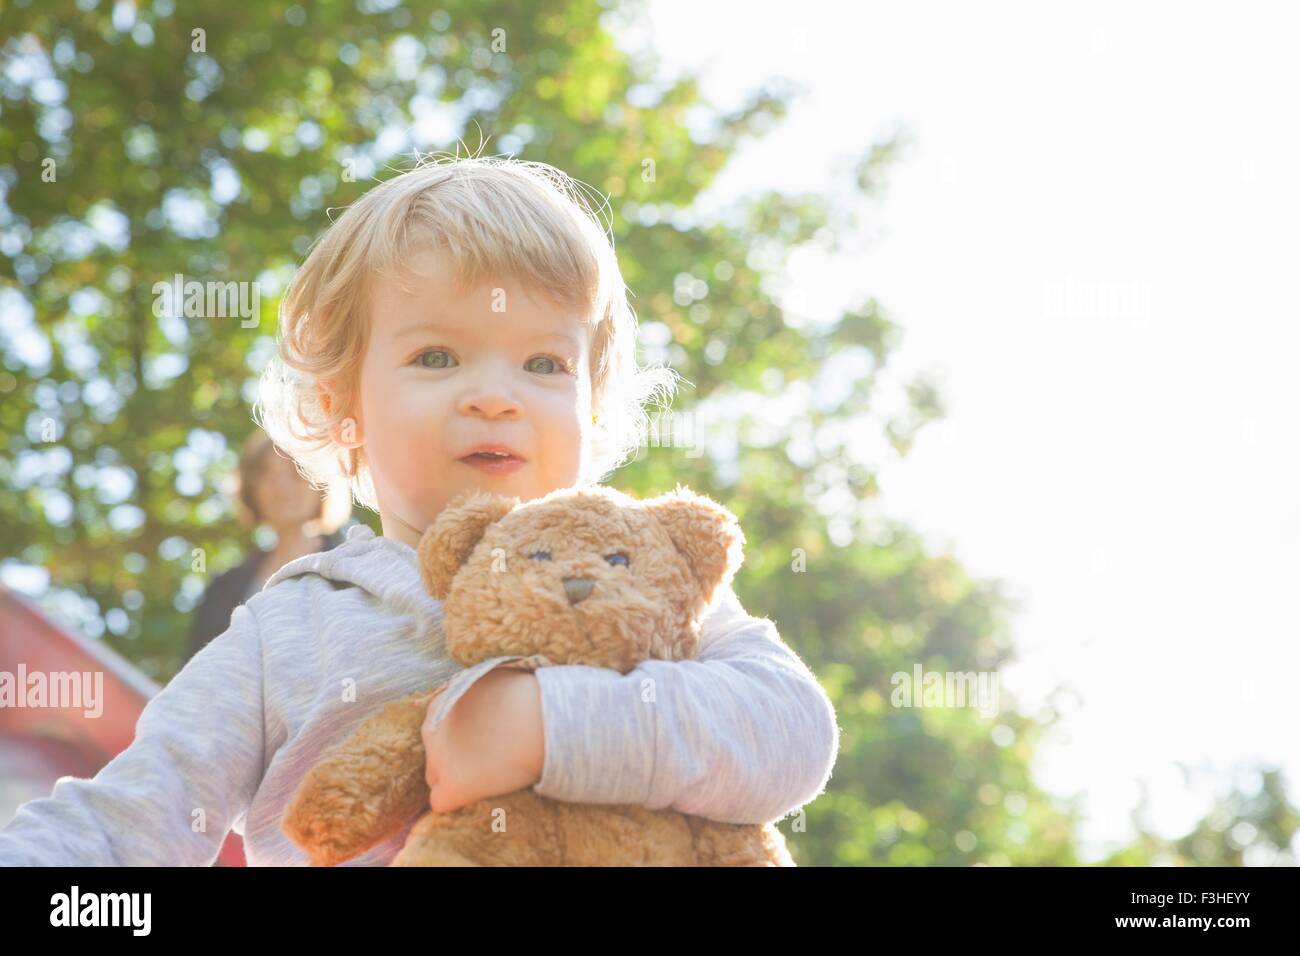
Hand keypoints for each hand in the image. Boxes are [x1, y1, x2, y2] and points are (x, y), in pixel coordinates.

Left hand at [422, 667, 544, 814]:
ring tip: (490, 778)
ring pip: (437, 779)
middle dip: (456, 760)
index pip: (438, 732)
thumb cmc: (527, 699)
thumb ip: (474, 697)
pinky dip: (460, 802)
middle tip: (488, 761)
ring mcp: (438, 760)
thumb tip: (481, 708)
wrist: (541, 720)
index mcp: (439, 705)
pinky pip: (442, 803)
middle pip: (436, 755)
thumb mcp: (489, 684)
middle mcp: (431, 731)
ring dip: (458, 780)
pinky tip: (481, 795)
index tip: (484, 743)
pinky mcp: (451, 787)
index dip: (462, 741)